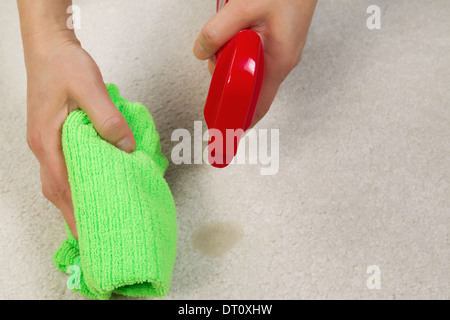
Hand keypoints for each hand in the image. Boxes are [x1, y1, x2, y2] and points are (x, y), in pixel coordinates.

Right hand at [20, 26, 134, 238]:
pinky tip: (87, 186)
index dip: (75, 212)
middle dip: (73, 215)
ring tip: (91, 219)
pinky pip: (63, 168)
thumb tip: (125, 147)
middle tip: (91, 236)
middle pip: (57, 190)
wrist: (50, 47)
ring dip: (72, 202)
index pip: (62, 185)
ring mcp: (46, 142)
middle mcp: (44, 146)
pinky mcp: (53, 136)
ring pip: (58, 182)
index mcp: (48, 140)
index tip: (88, 234)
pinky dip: (74, 183)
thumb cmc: (64, 65)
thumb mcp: (90, 87)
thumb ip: (107, 118)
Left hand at [193, 0, 316, 126]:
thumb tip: (201, 52)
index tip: (223, 136)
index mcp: (278, 62)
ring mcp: (279, 54)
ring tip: (230, 31)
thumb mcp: (245, 7)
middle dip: (226, 75)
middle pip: (247, 87)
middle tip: (217, 52)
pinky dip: (238, 49)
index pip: (257, 107)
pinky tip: (236, 31)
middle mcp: (281, 63)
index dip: (238, 123)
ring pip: (247, 70)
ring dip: (230, 57)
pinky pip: (251, 57)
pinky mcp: (275, 44)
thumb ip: (218, 31)